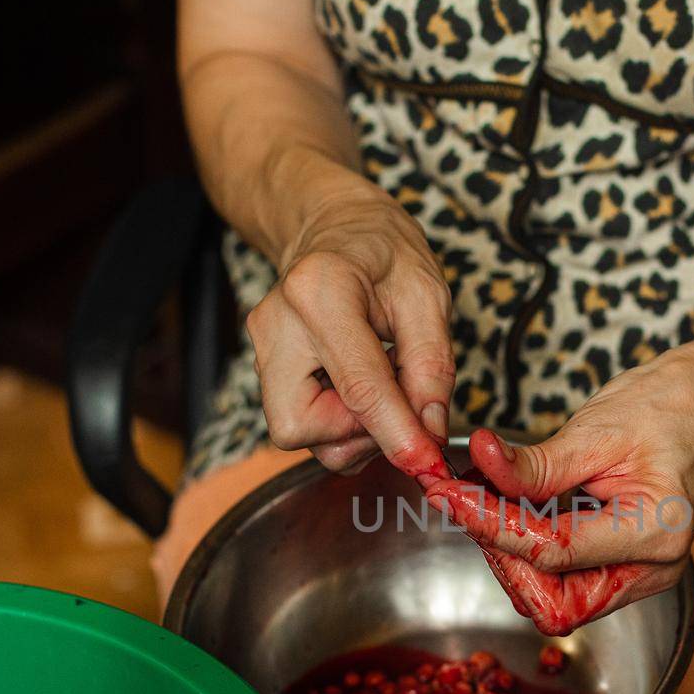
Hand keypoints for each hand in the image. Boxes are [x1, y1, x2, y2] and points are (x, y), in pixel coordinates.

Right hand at [246, 177, 453, 478]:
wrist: (338, 227)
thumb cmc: (384, 253)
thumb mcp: (428, 295)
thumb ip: (432, 366)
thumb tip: (430, 432)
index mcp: (320, 291)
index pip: (358, 388)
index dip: (396, 435)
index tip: (428, 465)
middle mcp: (276, 324)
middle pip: (301, 426)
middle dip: (357, 432)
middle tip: (401, 402)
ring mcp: (261, 346)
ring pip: (296, 432)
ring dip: (350, 428)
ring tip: (382, 382)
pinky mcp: (262, 364)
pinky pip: (299, 421)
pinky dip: (337, 420)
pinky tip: (359, 384)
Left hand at [426, 348, 693, 633]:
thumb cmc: (666, 408)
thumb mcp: (596, 429)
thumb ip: (535, 464)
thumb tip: (480, 462)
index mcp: (658, 532)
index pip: (554, 553)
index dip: (495, 527)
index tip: (453, 494)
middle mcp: (653, 569)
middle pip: (552, 600)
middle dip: (503, 554)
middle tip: (467, 499)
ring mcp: (639, 575)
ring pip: (552, 599)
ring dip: (510, 555)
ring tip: (486, 498)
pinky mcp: (621, 569)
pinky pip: (563, 581)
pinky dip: (527, 551)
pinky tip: (509, 510)